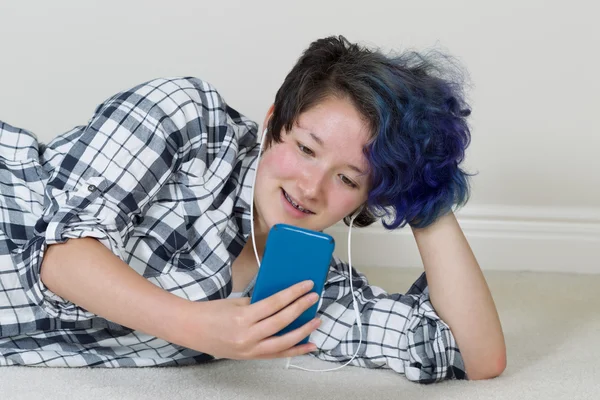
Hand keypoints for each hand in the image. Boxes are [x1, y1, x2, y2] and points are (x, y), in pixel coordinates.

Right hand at [179, 280, 321, 359]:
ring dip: (303, 332)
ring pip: (283, 343)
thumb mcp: (236, 303)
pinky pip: (276, 355)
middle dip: (301, 309)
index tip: (307, 285)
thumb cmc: (211, 312)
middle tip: (314, 298)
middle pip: (282, 322)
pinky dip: (294, 350)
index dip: (293, 294)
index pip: (275, 303)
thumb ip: (258, 304)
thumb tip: (281, 301)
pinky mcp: (249, 357)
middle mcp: (247, 336)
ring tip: (316, 321)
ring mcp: (249, 349)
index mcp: (243, 317)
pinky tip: (308, 345)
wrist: (190, 329)